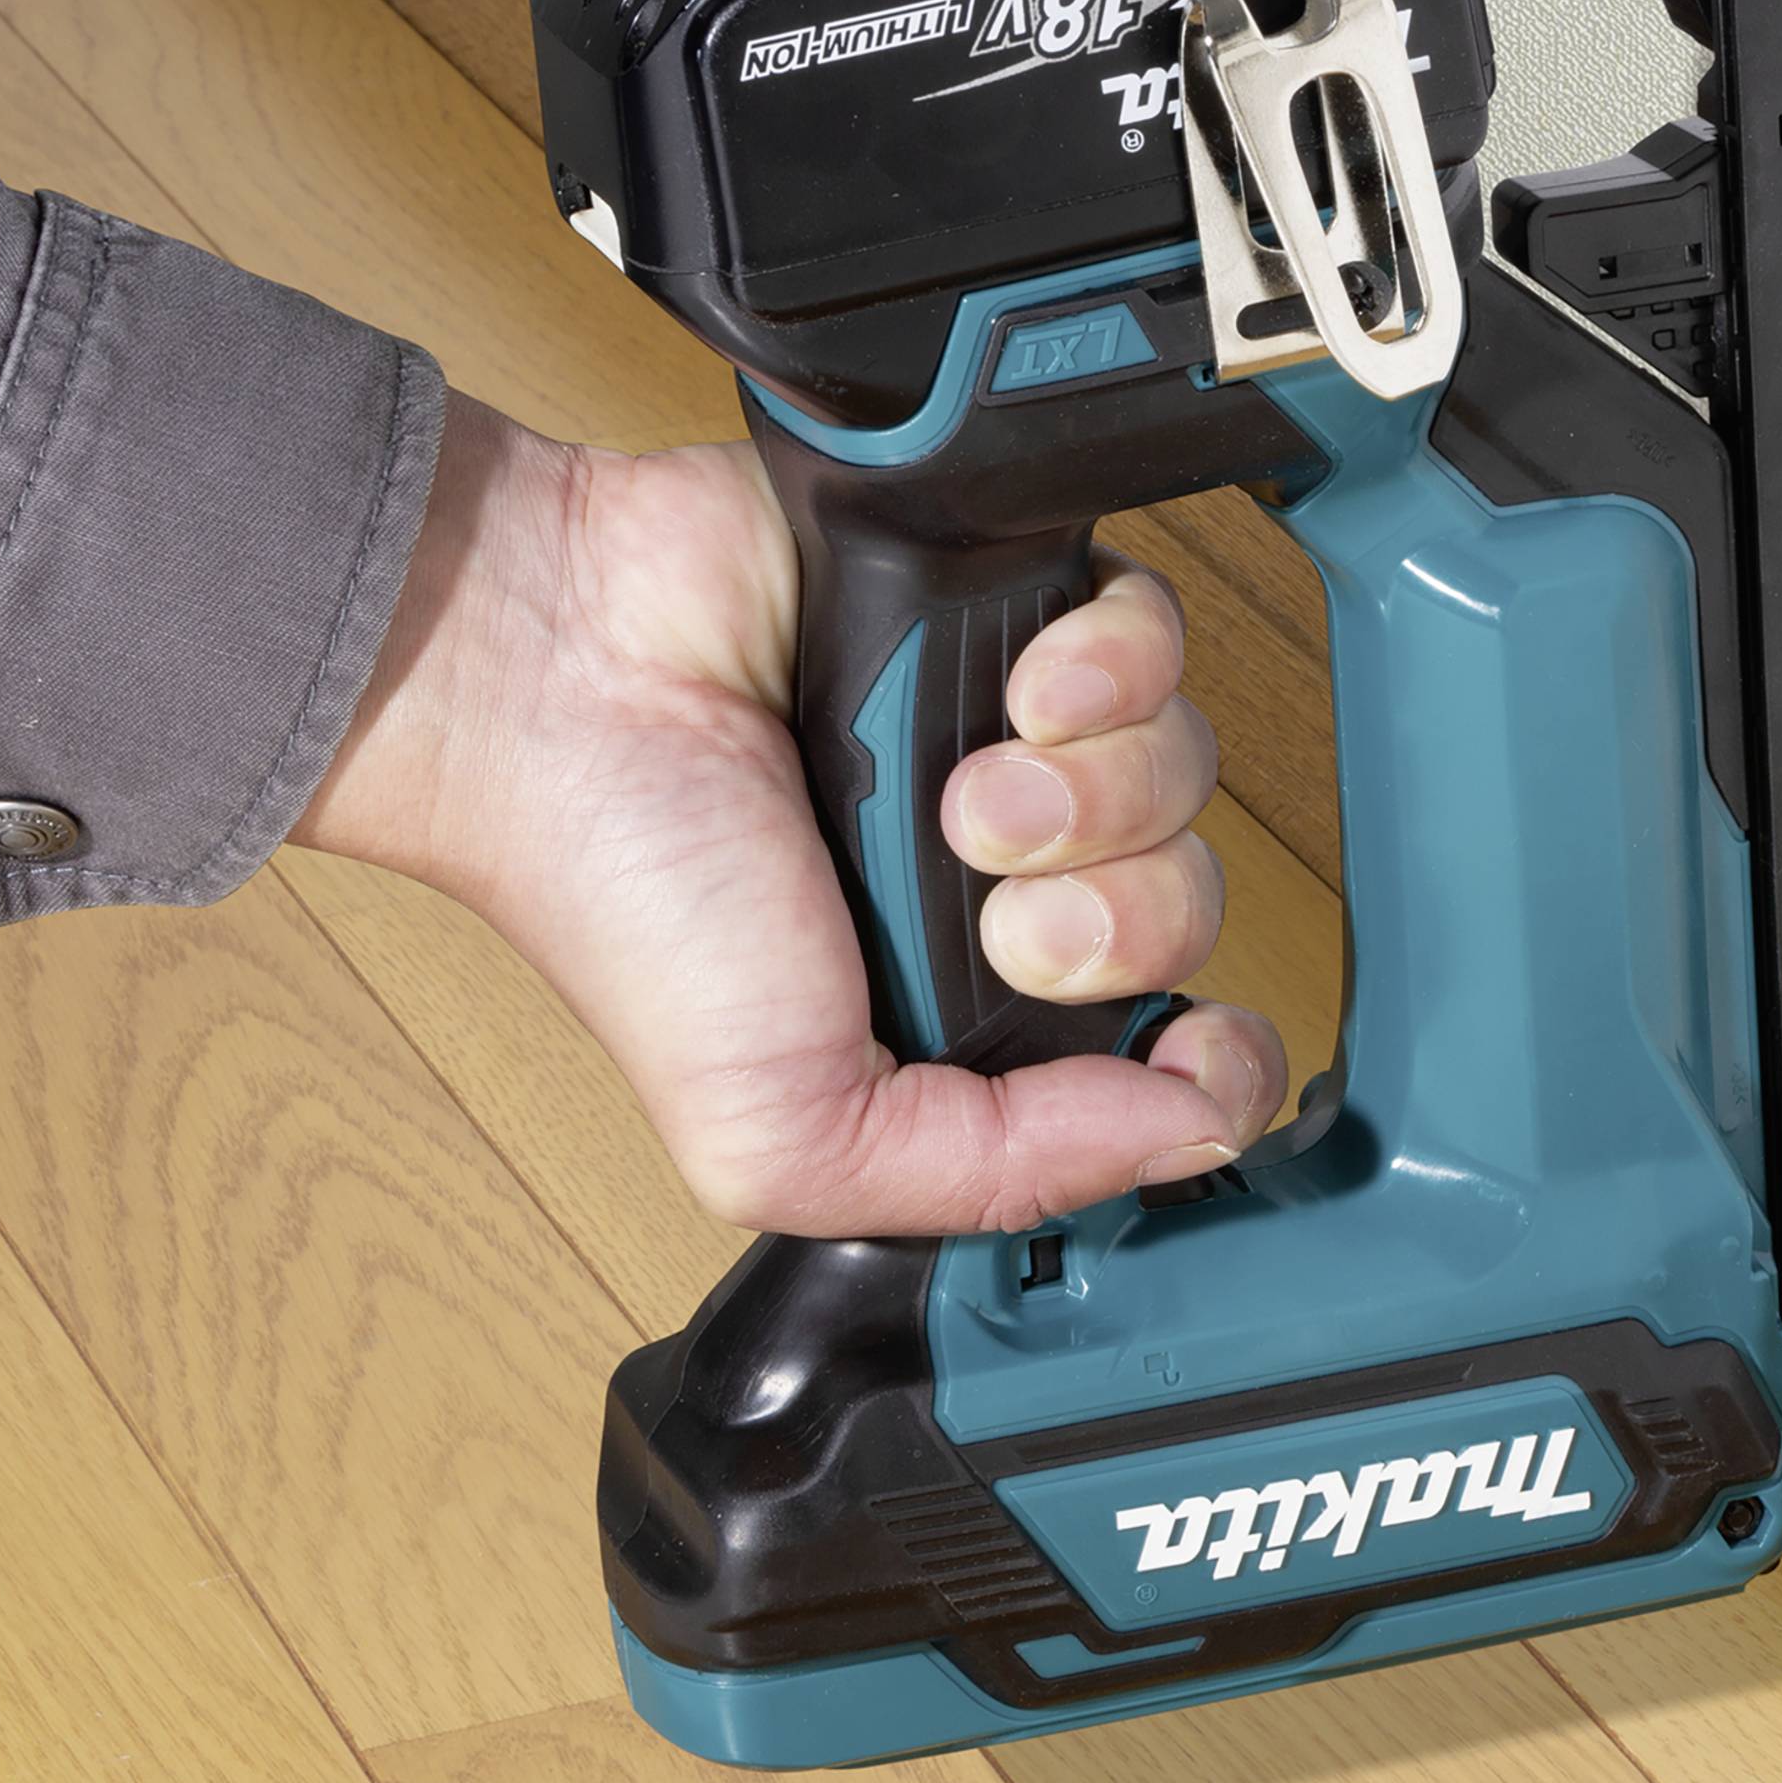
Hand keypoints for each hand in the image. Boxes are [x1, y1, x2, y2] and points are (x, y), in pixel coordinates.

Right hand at [294, 392, 1287, 1234]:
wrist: (565, 684)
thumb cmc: (639, 902)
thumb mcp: (789, 1131)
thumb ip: (992, 1171)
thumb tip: (1190, 1138)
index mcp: (971, 1015)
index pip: (1171, 1056)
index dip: (1216, 1061)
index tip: (1197, 1048)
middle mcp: (1009, 884)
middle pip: (1186, 909)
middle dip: (1112, 921)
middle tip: (996, 911)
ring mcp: (1020, 743)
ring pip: (1183, 776)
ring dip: (1096, 798)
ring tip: (966, 795)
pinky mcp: (1017, 611)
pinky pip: (1158, 640)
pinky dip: (1111, 668)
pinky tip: (1020, 692)